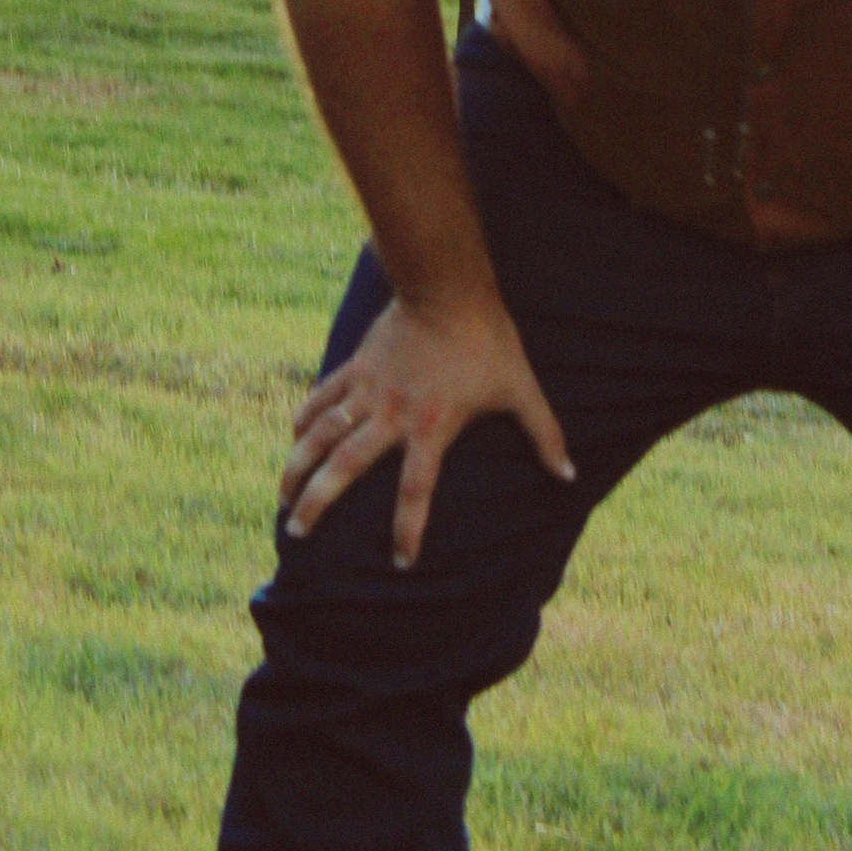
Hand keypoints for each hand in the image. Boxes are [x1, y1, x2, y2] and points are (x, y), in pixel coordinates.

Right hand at [281, 287, 573, 569]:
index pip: (417, 491)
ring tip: (282, 500)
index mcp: (431, 428)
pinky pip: (322, 398)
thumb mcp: (521, 387)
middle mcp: (392, 415)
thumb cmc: (487, 340)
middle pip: (346, 468)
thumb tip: (570, 475)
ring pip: (322, 436)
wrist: (446, 287)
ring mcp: (368, 390)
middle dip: (319, 503)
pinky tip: (293, 439)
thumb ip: (545, 434)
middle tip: (298, 534)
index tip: (401, 563)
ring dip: (298, 467)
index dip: (409, 529)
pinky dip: (305, 419)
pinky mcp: (356, 366)